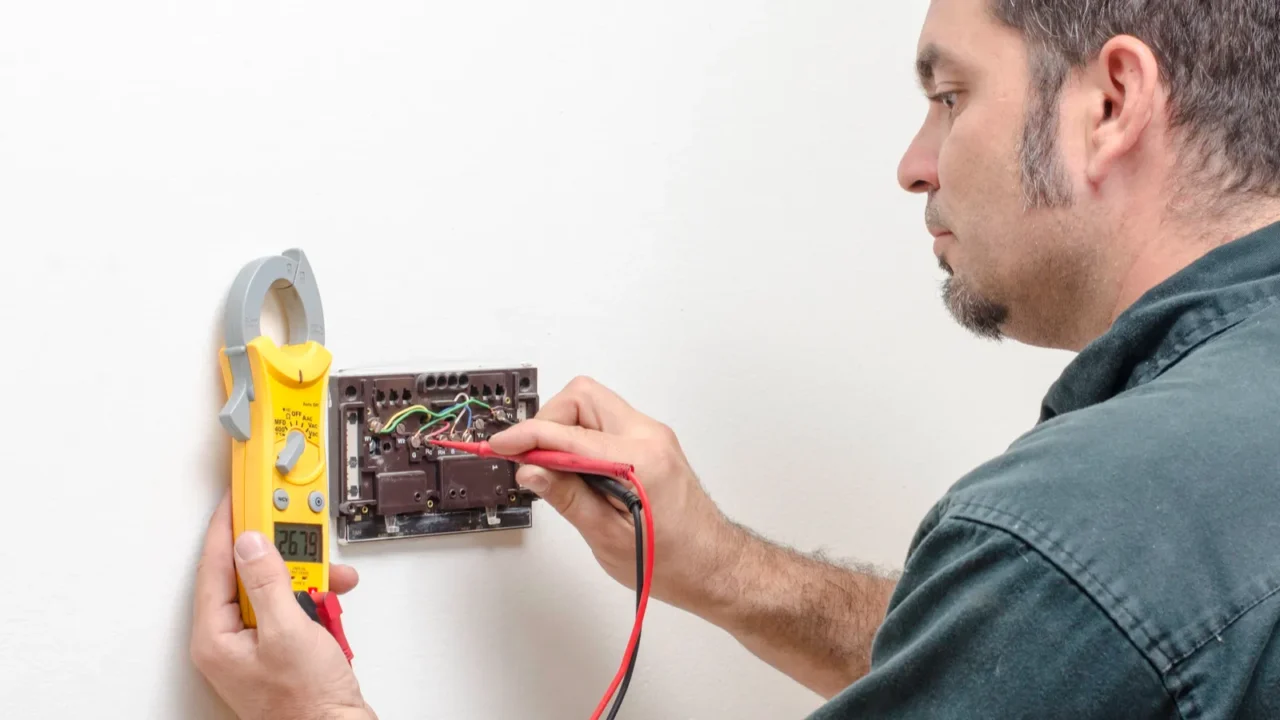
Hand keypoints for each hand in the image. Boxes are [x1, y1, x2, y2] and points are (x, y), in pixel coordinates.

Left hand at [191, 492, 374, 719]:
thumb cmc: (307, 705)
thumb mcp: (289, 632)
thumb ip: (268, 582)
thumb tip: (252, 544)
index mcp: (215, 637)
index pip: (215, 565)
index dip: (229, 525)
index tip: (240, 495)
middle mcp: (230, 639)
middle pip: (249, 574)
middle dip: (285, 556)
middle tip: (299, 531)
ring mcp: (256, 644)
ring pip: (277, 588)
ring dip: (308, 581)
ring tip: (329, 585)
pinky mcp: (282, 648)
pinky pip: (294, 608)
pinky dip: (317, 601)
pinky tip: (332, 604)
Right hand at [490, 376, 744, 614]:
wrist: (712, 566)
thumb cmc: (672, 562)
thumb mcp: (607, 538)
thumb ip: (567, 496)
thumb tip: (532, 469)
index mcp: (639, 460)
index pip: (569, 432)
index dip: (527, 436)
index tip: (500, 446)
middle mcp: (649, 436)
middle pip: (582, 397)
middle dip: (547, 422)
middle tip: (529, 459)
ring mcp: (652, 436)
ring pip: (592, 406)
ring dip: (564, 430)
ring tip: (552, 471)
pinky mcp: (651, 444)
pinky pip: (605, 424)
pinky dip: (581, 439)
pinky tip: (575, 473)